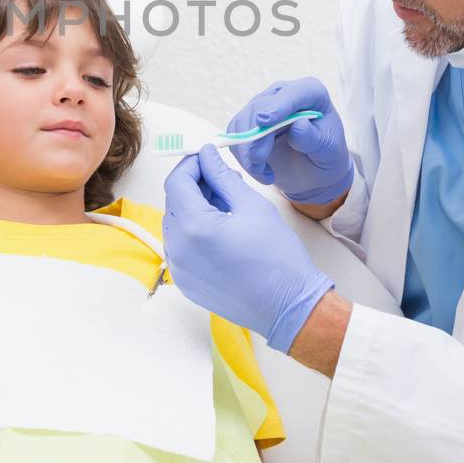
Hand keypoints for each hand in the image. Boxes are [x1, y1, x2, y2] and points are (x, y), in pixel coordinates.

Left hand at [162, 145, 334, 351]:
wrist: (290, 307)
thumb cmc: (277, 258)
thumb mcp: (251, 206)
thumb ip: (223, 176)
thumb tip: (207, 155)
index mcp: (193, 228)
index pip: (177, 182)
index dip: (191, 164)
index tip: (206, 157)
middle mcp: (178, 250)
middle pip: (174, 202)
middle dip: (194, 185)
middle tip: (221, 178)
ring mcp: (180, 270)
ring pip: (176, 225)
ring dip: (194, 208)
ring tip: (225, 204)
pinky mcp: (186, 284)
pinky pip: (181, 248)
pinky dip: (194, 233)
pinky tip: (220, 229)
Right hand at [227, 78, 352, 204]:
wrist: (314, 170)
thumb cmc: (327, 157)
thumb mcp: (329, 151)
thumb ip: (314, 138)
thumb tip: (298, 126)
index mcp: (310, 92)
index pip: (292, 94)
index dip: (277, 107)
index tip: (263, 122)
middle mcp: (284, 93)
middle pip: (260, 108)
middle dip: (256, 138)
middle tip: (259, 164)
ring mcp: (263, 104)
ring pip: (243, 123)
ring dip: (247, 152)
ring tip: (266, 174)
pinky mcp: (247, 121)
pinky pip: (235, 136)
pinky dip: (243, 157)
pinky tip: (260, 170)